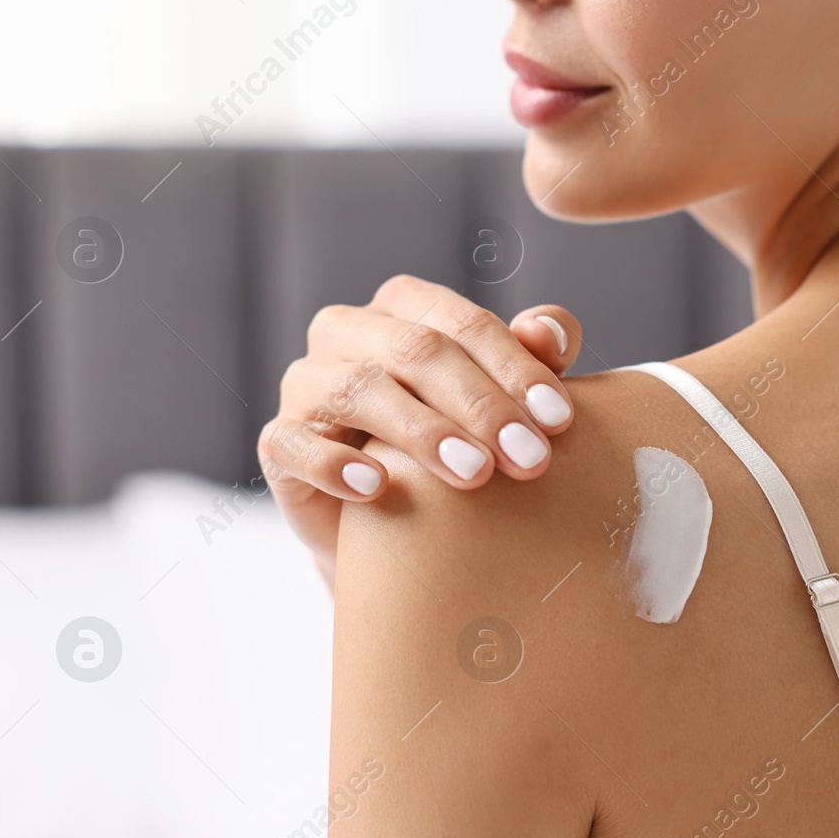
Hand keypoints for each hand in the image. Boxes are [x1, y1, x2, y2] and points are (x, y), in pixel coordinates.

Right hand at [258, 275, 581, 588]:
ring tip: (474, 473)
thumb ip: (531, 362)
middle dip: (481, 404)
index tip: (559, 418)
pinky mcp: (279, 442)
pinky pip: (295, 443)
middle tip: (529, 457)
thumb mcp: (500, 403)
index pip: (463, 322)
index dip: (515, 366)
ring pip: (358, 388)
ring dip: (422, 431)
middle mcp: (349, 332)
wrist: (390, 529)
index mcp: (405, 308)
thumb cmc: (455, 445)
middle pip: (416, 351)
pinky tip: (376, 487)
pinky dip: (334, 464)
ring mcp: (306, 384)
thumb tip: (551, 332)